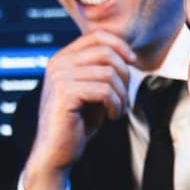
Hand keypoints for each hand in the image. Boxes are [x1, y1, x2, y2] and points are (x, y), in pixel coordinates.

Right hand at [22, 29, 137, 189]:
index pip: (97, 36)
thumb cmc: (77, 124)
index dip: (120, 46)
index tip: (133, 63)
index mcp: (63, 59)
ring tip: (117, 110)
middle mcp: (58, 63)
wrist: (56, 153)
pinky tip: (112, 116)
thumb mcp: (92, 92)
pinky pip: (104, 90)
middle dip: (124, 75)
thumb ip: (102, 71)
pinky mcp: (65, 93)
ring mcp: (59, 77)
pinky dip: (115, 105)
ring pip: (108, 73)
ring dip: (121, 94)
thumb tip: (128, 55)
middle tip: (123, 97)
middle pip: (106, 52)